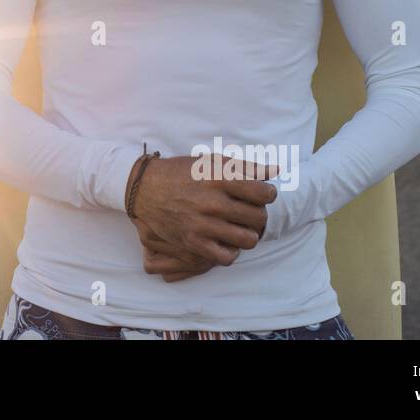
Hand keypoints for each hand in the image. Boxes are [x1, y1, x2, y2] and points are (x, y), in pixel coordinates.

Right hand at [127, 153, 277, 274]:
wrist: (144, 189)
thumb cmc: (181, 173)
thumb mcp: (211, 162)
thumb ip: (245, 166)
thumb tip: (276, 171)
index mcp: (219, 178)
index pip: (263, 193)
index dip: (268, 194)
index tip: (261, 194)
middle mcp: (212, 202)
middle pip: (258, 217)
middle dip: (259, 214)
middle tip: (248, 211)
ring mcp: (203, 225)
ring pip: (248, 240)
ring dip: (248, 234)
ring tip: (239, 227)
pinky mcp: (193, 242)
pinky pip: (227, 257)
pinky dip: (231, 251)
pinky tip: (225, 240)